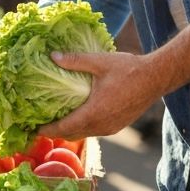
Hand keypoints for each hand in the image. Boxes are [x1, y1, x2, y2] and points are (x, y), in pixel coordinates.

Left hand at [38, 51, 160, 139]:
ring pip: (85, 133)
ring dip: (70, 130)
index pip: (65, 128)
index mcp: (94, 113)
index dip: (48, 130)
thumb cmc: (128, 69)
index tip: (33, 128)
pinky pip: (95, 130)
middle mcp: (102, 126)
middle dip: (56, 131)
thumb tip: (53, 56)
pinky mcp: (117, 126)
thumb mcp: (99, 61)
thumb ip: (75, 60)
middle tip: (40, 124)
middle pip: (73, 135)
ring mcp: (111, 128)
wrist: (155, 78)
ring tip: (56, 120)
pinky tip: (78, 116)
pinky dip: (83, 127)